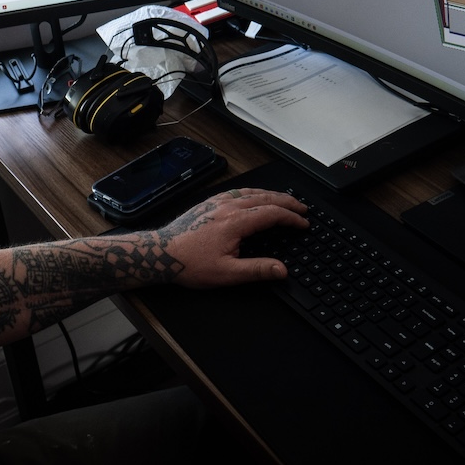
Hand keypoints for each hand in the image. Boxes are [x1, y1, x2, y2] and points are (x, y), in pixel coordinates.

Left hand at [153, 187, 307, 288]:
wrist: (160, 253)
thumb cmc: (190, 264)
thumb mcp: (226, 273)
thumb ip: (257, 270)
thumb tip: (282, 270)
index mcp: (236, 222)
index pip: (272, 214)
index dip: (292, 218)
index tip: (304, 224)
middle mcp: (228, 207)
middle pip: (265, 198)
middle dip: (287, 202)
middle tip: (302, 208)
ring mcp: (217, 202)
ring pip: (252, 192)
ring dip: (272, 194)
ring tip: (285, 200)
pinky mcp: (208, 203)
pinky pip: (237, 191)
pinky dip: (254, 192)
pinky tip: (255, 195)